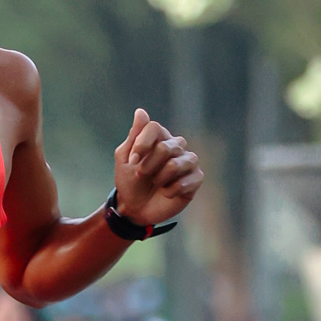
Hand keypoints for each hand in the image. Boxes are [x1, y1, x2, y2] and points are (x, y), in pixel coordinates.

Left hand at [113, 110, 202, 227]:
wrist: (135, 208)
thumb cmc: (130, 181)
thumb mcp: (124, 159)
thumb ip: (134, 136)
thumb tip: (140, 111)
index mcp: (159, 137)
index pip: (154, 127)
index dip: (142, 144)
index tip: (132, 161)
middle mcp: (177, 146)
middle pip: (165, 148)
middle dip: (148, 166)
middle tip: (141, 175)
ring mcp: (188, 161)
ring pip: (175, 164)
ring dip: (159, 179)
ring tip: (156, 184)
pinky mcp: (196, 178)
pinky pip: (186, 181)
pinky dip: (171, 190)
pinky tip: (167, 193)